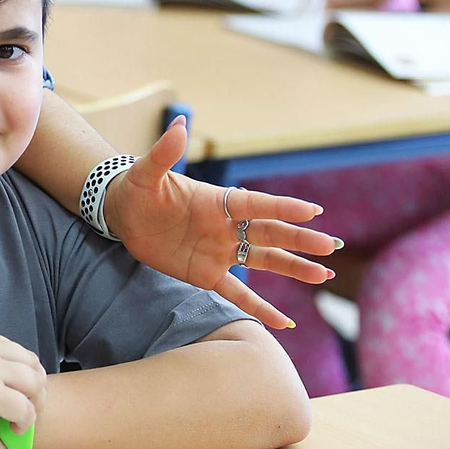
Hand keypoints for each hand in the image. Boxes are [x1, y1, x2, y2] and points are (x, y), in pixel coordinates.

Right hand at [0, 331, 45, 448]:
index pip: (15, 350)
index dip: (24, 373)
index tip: (21, 391)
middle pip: (31, 364)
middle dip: (36, 387)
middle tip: (30, 408)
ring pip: (34, 384)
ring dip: (35, 404)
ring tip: (24, 420)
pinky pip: (26, 409)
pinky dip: (27, 422)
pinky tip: (14, 430)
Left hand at [102, 117, 337, 329]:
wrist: (121, 215)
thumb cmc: (136, 189)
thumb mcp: (147, 172)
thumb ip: (165, 153)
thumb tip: (179, 125)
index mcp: (217, 201)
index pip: (255, 205)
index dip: (281, 207)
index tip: (311, 211)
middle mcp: (225, 226)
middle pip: (269, 233)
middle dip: (298, 239)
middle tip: (328, 246)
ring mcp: (219, 251)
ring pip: (263, 260)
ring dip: (292, 267)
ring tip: (322, 274)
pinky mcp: (205, 274)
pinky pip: (237, 294)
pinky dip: (259, 309)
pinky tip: (283, 323)